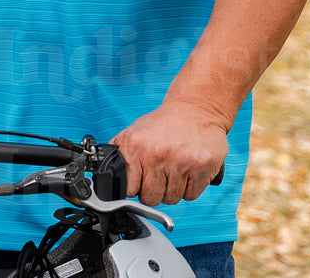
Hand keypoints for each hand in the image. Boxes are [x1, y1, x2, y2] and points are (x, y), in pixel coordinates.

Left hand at [111, 100, 228, 205]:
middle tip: (158, 178)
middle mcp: (157, 155)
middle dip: (153, 192)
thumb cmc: (163, 124)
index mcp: (136, 147)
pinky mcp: (202, 168)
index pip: (129, 189)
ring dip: (172, 190)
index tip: (139, 184)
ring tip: (173, 172)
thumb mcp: (133, 133)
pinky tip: (187, 172)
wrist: (195, 109)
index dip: (134, 189)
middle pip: (151, 198)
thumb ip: (120, 155)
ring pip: (172, 199)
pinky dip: (189, 189)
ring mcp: (181, 162)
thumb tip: (106, 176)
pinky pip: (191, 195)